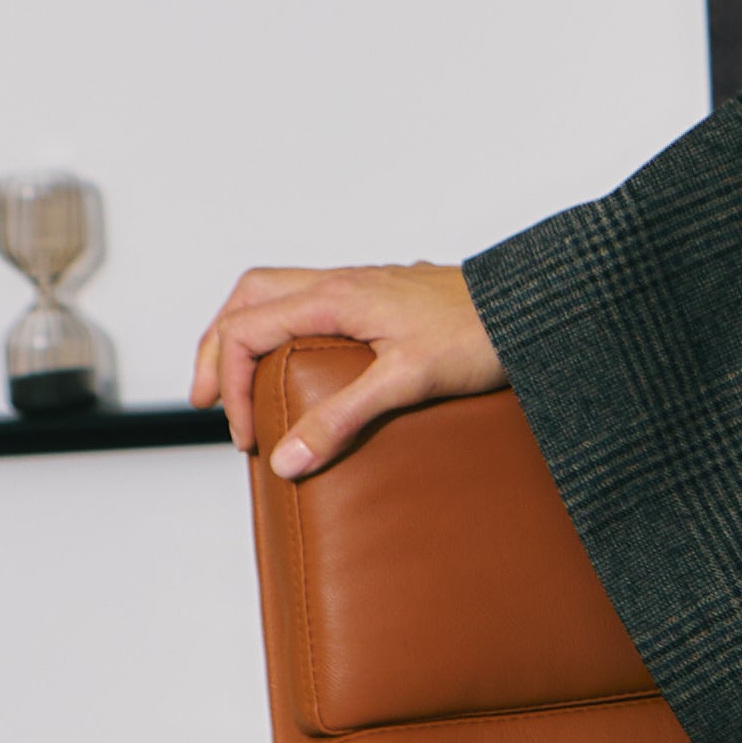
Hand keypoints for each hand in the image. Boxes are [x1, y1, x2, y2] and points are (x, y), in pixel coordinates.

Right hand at [191, 258, 503, 473]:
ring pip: (277, 294)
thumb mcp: (405, 381)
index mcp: (334, 297)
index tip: (248, 436)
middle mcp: (340, 283)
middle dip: (217, 347)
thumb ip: (341, 418)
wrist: (534, 307)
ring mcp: (361, 287)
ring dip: (248, 334)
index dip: (228, 383)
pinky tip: (299, 364)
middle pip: (248, 299)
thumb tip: (285, 459)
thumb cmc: (479, 334)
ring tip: (241, 380)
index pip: (245, 330)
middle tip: (208, 400)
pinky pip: (310, 302)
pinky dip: (284, 330)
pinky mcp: (382, 298)